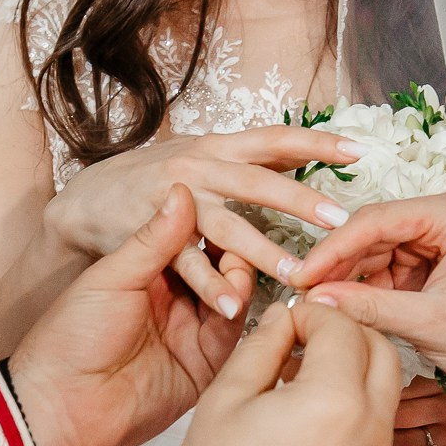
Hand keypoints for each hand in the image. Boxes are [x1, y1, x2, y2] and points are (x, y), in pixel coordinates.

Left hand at [9, 185, 244, 445]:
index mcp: (146, 273)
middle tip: (243, 240)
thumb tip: (182, 191)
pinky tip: (237, 299)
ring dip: (239, 281)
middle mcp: (173, 300)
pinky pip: (232, 336)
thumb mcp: (111, 278)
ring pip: (231, 298)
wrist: (59, 407)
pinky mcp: (203, 365)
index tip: (231, 205)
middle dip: (235, 252)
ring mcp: (190, 332)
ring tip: (237, 271)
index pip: (191, 241)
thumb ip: (153, 239)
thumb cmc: (71, 337)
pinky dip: (239, 315)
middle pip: (218, 268)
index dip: (212, 224)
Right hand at [43, 126, 361, 318]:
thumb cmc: (155, 178)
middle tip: (340, 219)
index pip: (275, 138)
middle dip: (300, 200)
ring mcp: (176, 203)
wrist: (85, 201)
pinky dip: (211, 287)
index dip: (317, 142)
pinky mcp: (153, 239)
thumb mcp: (203, 157)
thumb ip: (250, 160)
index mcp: (218, 147)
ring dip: (263, 251)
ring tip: (298, 273)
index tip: (359, 151)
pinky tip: (235, 307)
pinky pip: (187, 267)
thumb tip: (305, 155)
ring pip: (226, 228)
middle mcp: (199, 168)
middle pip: (257, 182)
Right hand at [125, 301, 401, 445]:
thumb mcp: (226, 401)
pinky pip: (379, 426)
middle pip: (381, 348)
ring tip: (307, 376)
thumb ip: (262, 347)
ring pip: (387, 388)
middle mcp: (370, 426)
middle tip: (306, 338)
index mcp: (335, 398)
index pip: (342, 326)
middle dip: (347, 332)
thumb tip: (284, 319)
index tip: (286, 321)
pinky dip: (358, 406)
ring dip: (357, 367)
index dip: (312, 314)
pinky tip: (314, 417)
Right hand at [285, 192, 445, 406]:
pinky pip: (381, 268)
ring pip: (371, 251)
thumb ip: (369, 307)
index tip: (301, 275)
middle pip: (371, 232)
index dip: (335, 249)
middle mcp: (443, 215)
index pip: (378, 221)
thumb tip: (315, 298)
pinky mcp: (426, 261)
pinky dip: (361, 288)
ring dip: (345, 278)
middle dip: (336, 264)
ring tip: (313, 304)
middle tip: (298, 292)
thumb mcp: (427, 323)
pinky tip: (338, 306)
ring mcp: (434, 237)